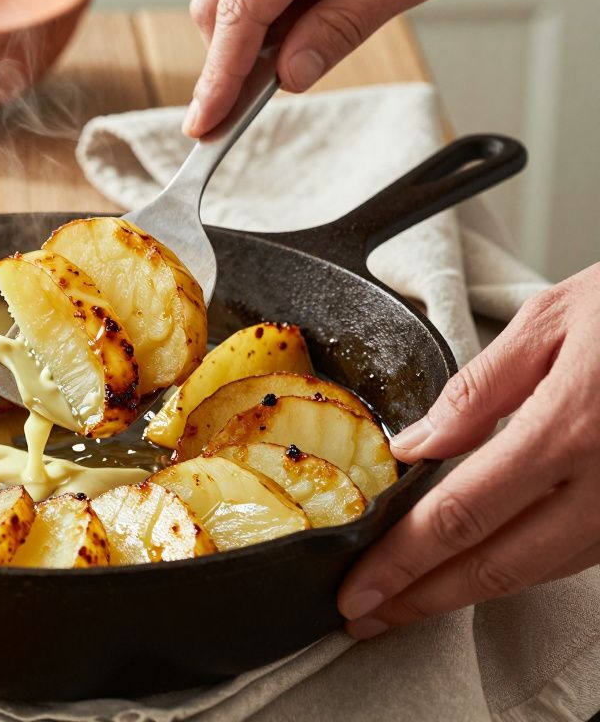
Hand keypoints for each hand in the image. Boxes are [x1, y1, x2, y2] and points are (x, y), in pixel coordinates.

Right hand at [184, 0, 444, 136]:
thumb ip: (341, 27)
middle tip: (242, 109)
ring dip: (245, 38)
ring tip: (290, 57)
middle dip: (227, 61)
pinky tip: (294, 28)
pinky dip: (262, 16)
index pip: (239, 15)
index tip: (206, 122)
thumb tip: (291, 75)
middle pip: (216, 7)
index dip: (219, 74)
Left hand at [337, 262, 599, 637]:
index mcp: (570, 428)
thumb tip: (416, 445)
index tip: (358, 590)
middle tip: (367, 616)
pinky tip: (481, 565)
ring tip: (412, 597)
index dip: (402, 563)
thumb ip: (479, 389)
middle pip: (497, 565)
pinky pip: (580, 553)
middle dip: (423, 599)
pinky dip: (522, 566)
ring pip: (540, 570)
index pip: (460, 516)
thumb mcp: (554, 319)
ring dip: (468, 590)